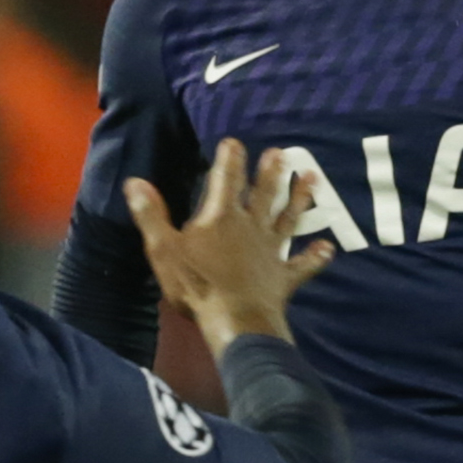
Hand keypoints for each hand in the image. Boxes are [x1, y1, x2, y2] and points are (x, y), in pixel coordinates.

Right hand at [127, 140, 335, 351]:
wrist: (235, 320)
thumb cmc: (196, 284)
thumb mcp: (163, 249)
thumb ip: (151, 215)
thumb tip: (135, 182)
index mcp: (221, 217)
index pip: (225, 180)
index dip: (229, 159)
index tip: (233, 142)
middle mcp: (251, 227)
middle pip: (263, 194)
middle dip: (271, 172)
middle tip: (281, 153)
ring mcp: (272, 251)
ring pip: (288, 219)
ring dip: (300, 199)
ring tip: (311, 178)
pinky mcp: (284, 276)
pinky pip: (303, 264)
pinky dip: (316, 257)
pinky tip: (327, 248)